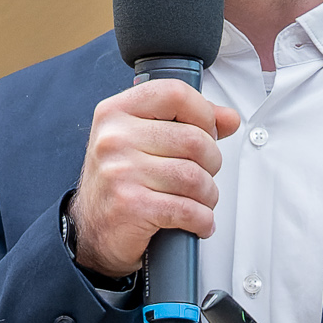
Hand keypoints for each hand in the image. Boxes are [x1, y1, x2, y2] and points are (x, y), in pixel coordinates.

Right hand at [71, 82, 236, 278]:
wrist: (93, 229)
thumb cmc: (121, 182)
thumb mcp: (144, 140)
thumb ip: (187, 123)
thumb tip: (228, 118)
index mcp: (116, 112)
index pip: (174, 93)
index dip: (203, 112)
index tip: (208, 131)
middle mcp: (114, 138)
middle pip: (194, 140)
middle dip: (211, 163)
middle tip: (202, 175)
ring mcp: (120, 171)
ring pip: (195, 177)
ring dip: (208, 195)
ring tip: (198, 201)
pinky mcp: (130, 206)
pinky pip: (188, 209)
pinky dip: (202, 220)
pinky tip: (196, 221)